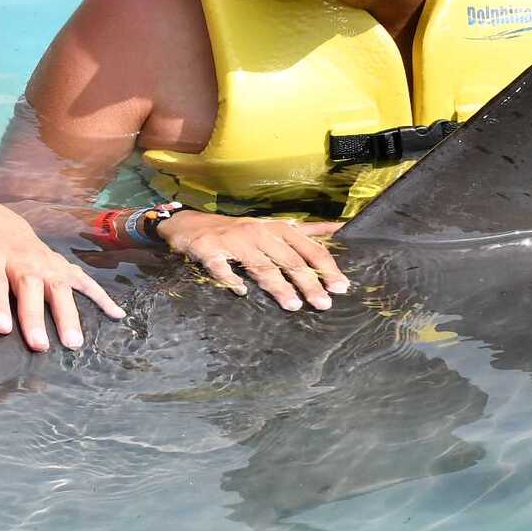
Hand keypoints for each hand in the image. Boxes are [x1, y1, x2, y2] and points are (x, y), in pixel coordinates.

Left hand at [0, 201, 125, 351]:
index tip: (1, 327)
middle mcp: (21, 260)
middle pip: (30, 289)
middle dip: (36, 316)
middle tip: (39, 345)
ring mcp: (44, 263)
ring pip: (59, 288)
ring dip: (69, 314)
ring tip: (75, 343)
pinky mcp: (59, 266)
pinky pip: (83, 281)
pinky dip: (101, 298)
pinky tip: (117, 317)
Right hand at [157, 209, 349, 310]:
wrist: (191, 224)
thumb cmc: (240, 230)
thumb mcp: (274, 227)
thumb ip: (306, 232)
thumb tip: (339, 229)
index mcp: (277, 229)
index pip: (308, 248)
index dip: (326, 267)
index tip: (341, 287)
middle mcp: (258, 232)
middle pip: (289, 260)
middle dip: (308, 283)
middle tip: (323, 304)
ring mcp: (234, 240)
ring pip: (261, 265)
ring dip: (278, 286)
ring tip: (292, 306)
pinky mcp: (209, 249)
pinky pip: (222, 267)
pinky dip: (232, 280)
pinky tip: (241, 292)